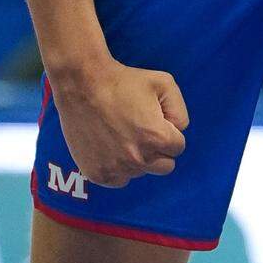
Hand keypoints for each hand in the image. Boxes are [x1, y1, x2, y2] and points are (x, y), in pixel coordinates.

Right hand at [53, 56, 188, 187]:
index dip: (168, 132)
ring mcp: (116, 169)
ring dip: (137, 158)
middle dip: (157, 150)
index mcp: (157, 138)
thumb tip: (178, 131)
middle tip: (141, 131)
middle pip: (164, 167)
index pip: (178, 147)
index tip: (153, 121)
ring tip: (122, 134)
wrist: (82, 85)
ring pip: (140, 173)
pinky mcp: (97, 174)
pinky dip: (118, 168)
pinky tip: (110, 147)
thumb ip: (180, 112)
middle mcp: (138, 159)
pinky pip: (119, 180)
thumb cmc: (124, 82)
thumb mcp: (164, 83)